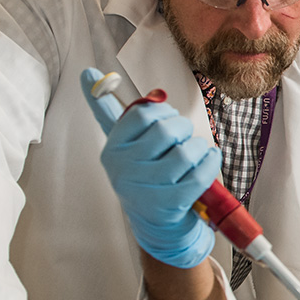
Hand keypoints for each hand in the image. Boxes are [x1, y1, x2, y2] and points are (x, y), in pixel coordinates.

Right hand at [80, 71, 218, 268]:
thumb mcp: (127, 145)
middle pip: (166, 130)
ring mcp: (145, 189)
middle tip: (185, 138)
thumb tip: (88, 73)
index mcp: (112, 149)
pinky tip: (210, 160)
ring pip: (186, 152)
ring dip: (201, 148)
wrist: (158, 226)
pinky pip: (199, 174)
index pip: (143, 113)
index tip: (168, 121)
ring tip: (199, 152)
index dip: (165, 112)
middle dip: (184, 129)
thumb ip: (109, 110)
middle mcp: (123, 169)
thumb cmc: (146, 176)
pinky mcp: (168, 206)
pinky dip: (211, 163)